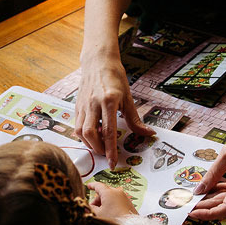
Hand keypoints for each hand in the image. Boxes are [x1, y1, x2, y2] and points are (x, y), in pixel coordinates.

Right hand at [74, 52, 154, 167]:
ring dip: (90, 143)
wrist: (98, 61)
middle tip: (107, 153)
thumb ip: (135, 119)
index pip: (109, 131)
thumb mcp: (128, 97)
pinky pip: (77, 125)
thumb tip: (148, 134)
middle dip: (98, 148)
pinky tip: (93, 134)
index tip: (113, 163)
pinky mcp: (77, 105)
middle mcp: (93, 103)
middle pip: (91, 134)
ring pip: (81, 131)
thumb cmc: (115, 77)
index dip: (111, 150)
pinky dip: (84, 135)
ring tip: (100, 145)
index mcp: (109, 100)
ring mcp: (83, 104)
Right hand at [87, 181, 137, 221]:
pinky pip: (117, 200)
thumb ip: (91, 209)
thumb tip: (88, 208)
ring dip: (105, 203)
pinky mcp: (128, 203)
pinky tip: (110, 214)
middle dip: (98, 199)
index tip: (89, 186)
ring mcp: (124, 197)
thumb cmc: (115, 220)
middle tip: (93, 208)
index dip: (92, 185)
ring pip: (111, 196)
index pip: (98, 185)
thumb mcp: (98, 214)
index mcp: (109, 192)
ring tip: (102, 214)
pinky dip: (112, 205)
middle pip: (104, 192)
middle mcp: (117, 192)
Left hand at [190, 123, 225, 220]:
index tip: (193, 212)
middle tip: (186, 203)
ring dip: (211, 200)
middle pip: (223, 206)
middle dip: (204, 207)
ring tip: (193, 195)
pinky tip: (209, 188)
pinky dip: (220, 193)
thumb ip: (212, 173)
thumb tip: (199, 189)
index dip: (208, 214)